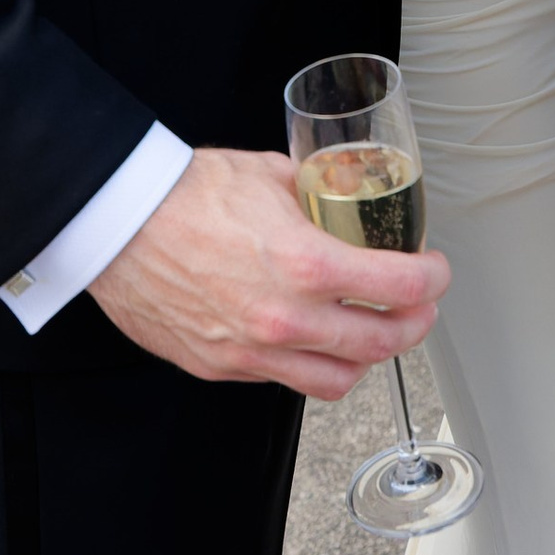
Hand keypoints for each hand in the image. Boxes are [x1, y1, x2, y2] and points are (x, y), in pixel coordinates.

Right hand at [88, 146, 448, 400]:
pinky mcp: (224, 367)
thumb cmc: (184, 194)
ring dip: (367, 357)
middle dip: (414, 324)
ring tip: (374, 332)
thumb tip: (343, 194)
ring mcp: (254, 351)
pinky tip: (315, 340)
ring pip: (338, 379)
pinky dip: (312, 364)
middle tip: (419, 306)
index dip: (433, 280)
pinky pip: (286, 380)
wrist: (118, 223)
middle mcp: (286, 318)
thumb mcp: (271, 173)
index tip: (436, 271)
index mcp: (306, 263)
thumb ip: (316, 192)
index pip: (401, 286)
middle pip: (381, 343)